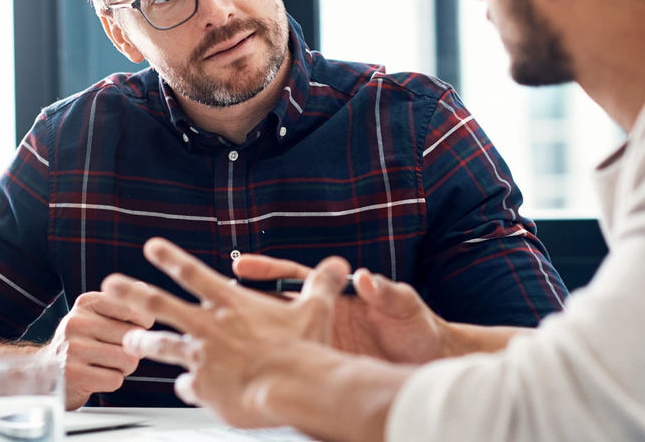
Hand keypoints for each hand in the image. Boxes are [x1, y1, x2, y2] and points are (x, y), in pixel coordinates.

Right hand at [46, 291, 153, 408]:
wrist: (45, 371)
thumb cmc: (82, 343)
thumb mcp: (96, 316)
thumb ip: (122, 304)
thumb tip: (142, 288)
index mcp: (87, 302)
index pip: (134, 310)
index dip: (141, 326)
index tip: (129, 331)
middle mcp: (77, 321)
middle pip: (133, 337)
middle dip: (131, 350)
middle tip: (113, 352)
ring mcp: (73, 348)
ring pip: (129, 360)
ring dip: (123, 368)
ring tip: (105, 365)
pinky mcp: (73, 375)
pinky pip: (116, 380)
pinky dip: (112, 382)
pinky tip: (96, 377)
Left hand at [101, 238, 351, 427]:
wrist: (295, 387)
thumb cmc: (304, 350)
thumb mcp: (315, 309)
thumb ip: (321, 285)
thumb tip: (339, 265)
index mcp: (231, 304)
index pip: (193, 273)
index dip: (170, 258)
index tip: (151, 247)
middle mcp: (210, 327)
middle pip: (160, 305)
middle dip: (132, 293)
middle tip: (110, 285)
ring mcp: (203, 357)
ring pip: (162, 346)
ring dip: (143, 344)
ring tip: (129, 342)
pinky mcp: (204, 388)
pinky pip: (188, 388)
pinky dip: (187, 388)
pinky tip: (185, 391)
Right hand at [233, 254, 453, 363]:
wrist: (431, 363)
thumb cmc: (419, 329)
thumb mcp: (405, 306)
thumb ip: (387, 291)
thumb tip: (366, 278)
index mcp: (338, 297)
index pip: (294, 278)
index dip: (267, 271)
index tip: (241, 266)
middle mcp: (324, 319)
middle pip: (274, 309)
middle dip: (243, 305)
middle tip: (212, 302)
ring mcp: (322, 345)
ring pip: (278, 340)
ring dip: (251, 340)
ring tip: (217, 343)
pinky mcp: (326, 369)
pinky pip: (294, 370)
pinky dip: (273, 373)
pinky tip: (249, 379)